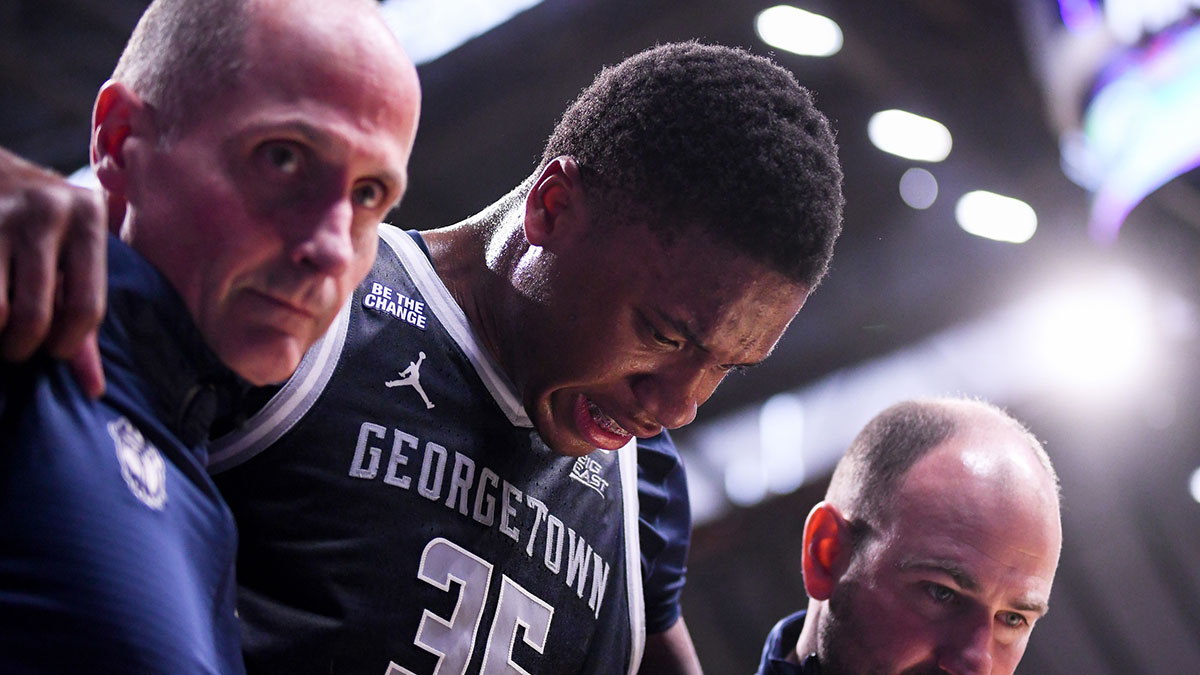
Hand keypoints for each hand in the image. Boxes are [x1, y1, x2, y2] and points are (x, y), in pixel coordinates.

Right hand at [0, 147, 107, 396]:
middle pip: (34, 315)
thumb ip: (82, 314)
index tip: (55, 348)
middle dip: (22, 347)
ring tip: (0, 329)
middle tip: (18, 346)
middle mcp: (46, 211)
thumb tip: (94, 390)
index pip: (86, 307)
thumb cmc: (43, 225)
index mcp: (87, 217)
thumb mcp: (76, 253)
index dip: (68, 344)